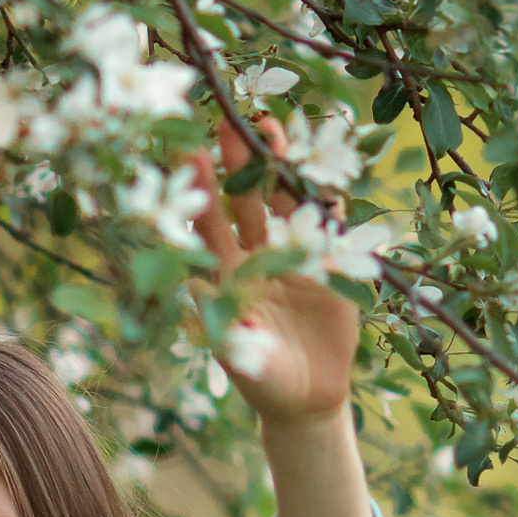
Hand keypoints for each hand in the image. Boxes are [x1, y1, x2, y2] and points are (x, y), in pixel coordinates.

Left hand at [186, 115, 362, 426]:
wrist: (310, 399)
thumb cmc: (264, 382)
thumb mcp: (244, 360)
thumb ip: (227, 330)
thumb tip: (197, 296)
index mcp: (225, 274)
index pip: (205, 224)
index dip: (197, 190)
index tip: (185, 152)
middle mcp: (256, 256)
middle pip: (243, 199)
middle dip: (236, 160)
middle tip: (228, 118)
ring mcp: (294, 255)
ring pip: (285, 200)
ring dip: (280, 165)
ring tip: (272, 126)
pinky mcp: (332, 262)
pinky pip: (330, 224)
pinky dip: (327, 199)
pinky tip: (324, 170)